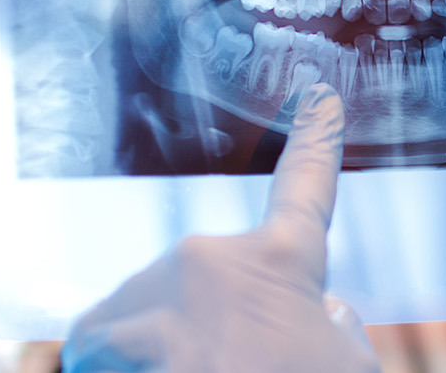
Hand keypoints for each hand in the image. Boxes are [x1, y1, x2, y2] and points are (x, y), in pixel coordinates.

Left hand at [62, 84, 378, 372]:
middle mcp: (211, 261)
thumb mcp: (350, 369)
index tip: (321, 99)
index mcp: (283, 264)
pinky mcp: (101, 335)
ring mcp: (151, 295)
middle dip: (206, 337)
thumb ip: (331, 329)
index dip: (317, 143)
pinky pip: (95, 353)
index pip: (306, 189)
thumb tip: (316, 316)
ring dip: (155, 365)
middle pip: (201, 289)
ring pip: (142, 322)